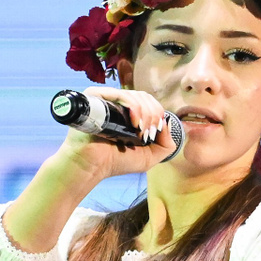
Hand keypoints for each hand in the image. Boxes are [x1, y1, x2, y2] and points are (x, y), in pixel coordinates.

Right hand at [50, 87, 178, 182]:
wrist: (93, 166)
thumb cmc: (117, 161)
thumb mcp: (150, 156)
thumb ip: (166, 144)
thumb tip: (167, 123)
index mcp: (129, 112)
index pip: (149, 101)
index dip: (157, 114)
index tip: (153, 134)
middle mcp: (118, 103)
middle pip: (145, 97)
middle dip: (154, 115)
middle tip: (148, 134)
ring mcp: (107, 99)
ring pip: (136, 95)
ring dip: (146, 114)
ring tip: (140, 133)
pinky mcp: (96, 98)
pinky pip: (121, 94)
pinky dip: (134, 107)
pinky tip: (135, 124)